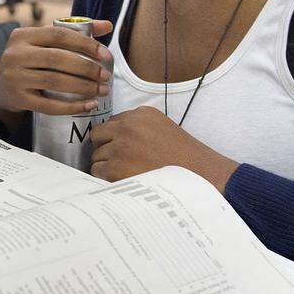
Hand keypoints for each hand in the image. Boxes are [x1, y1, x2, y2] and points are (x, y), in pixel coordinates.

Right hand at [0, 21, 112, 128]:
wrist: (2, 90)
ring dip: (83, 87)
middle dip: (87, 68)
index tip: (106, 56)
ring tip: (101, 90)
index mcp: (23, 35)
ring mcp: (14, 77)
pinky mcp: (17, 99)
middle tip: (106, 76)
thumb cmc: (31, 62)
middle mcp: (15, 54)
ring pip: (55, 81)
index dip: (85, 44)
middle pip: (58, 58)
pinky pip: (49, 105)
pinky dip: (72, 107)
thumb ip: (73, 32)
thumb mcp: (44, 43)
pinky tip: (89, 105)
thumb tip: (107, 25)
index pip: (58, 34)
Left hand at [90, 106, 238, 191]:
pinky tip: (120, 179)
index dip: (117, 136)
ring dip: (106, 163)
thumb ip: (140, 126)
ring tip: (123, 172)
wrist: (197, 176)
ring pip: (96, 154)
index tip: (124, 147)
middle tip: (118, 159)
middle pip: (99, 134)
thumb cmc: (183, 157)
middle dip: (105, 146)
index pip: (114, 122)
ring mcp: (120, 146)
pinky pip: (97, 170)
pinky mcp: (115, 166)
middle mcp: (127, 127)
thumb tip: (116, 135)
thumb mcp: (163, 127)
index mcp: (141, 114)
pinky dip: (105, 177)